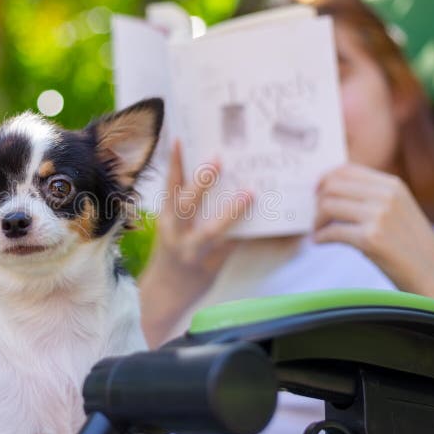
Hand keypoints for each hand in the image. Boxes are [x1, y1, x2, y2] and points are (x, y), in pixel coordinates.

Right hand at [139, 141, 250, 345]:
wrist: (164, 295)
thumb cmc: (172, 253)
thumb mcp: (170, 228)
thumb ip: (183, 206)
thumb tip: (211, 174)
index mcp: (166, 219)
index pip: (169, 187)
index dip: (174, 162)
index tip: (180, 138)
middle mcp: (176, 234)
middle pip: (186, 204)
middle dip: (201, 182)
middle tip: (218, 159)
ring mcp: (193, 251)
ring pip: (212, 230)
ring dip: (231, 211)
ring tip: (249, 193)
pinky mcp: (212, 265)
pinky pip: (233, 247)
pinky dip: (249, 234)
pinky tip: (268, 224)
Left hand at [314, 163, 433, 309]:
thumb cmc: (411, 246)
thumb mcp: (398, 210)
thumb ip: (372, 197)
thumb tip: (330, 191)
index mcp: (392, 185)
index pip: (347, 169)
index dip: (325, 179)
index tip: (315, 191)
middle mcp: (386, 195)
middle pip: (333, 186)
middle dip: (318, 201)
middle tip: (315, 217)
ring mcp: (379, 216)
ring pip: (328, 206)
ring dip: (317, 221)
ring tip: (317, 232)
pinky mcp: (371, 238)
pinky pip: (332, 231)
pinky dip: (320, 237)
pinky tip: (319, 243)